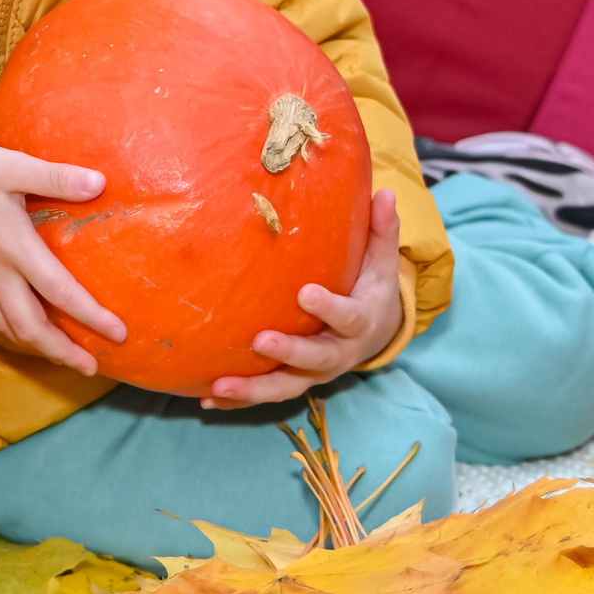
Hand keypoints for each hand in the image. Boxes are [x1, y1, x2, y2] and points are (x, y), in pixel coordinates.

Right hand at [0, 138, 124, 374]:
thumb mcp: (14, 167)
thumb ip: (57, 179)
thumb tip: (100, 183)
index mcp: (15, 249)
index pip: (60, 292)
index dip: (91, 316)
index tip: (118, 334)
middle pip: (31, 328)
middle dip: (62, 351)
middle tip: (91, 367)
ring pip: (9, 326)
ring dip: (38, 346)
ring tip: (63, 357)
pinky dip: (14, 330)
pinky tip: (25, 329)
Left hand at [206, 189, 403, 408]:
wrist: (378, 332)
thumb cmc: (371, 287)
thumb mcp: (381, 260)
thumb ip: (382, 230)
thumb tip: (387, 192)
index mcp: (360, 321)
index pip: (347, 316)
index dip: (328, 308)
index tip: (305, 293)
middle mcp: (339, 353)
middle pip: (315, 359)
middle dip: (288, 352)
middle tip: (260, 340)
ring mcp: (315, 372)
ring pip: (286, 386)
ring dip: (253, 388)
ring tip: (219, 386)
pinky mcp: (295, 381)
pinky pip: (266, 395)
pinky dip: (239, 401)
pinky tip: (206, 400)